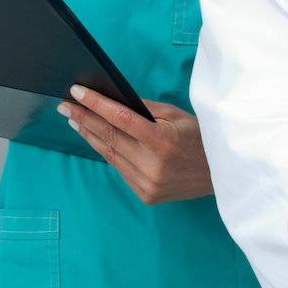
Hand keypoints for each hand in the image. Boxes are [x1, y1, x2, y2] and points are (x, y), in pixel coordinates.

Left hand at [57, 87, 213, 202]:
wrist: (222, 176)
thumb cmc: (201, 139)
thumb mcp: (178, 116)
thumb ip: (145, 109)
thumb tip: (115, 100)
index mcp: (162, 141)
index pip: (120, 119)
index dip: (95, 104)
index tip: (77, 93)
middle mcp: (152, 165)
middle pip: (109, 137)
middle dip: (84, 119)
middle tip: (66, 106)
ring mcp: (148, 183)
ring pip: (110, 155)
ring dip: (90, 136)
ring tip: (75, 121)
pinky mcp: (146, 195)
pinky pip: (120, 169)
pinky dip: (108, 152)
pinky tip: (97, 140)